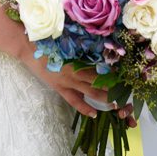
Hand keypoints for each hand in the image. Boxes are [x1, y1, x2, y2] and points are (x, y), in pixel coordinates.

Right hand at [17, 40, 136, 123]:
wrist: (29, 48)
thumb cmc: (49, 41)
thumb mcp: (67, 43)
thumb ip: (82, 48)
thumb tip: (99, 49)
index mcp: (80, 56)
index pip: (102, 66)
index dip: (115, 73)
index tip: (127, 76)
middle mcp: (77, 69)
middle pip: (101, 80)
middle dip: (113, 88)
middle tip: (127, 94)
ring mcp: (68, 80)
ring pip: (91, 91)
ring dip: (104, 98)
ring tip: (116, 105)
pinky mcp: (60, 88)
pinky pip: (75, 100)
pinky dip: (85, 108)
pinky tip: (94, 114)